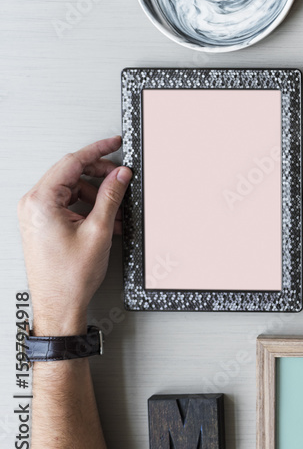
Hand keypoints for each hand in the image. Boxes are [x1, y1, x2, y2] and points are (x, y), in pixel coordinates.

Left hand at [17, 137, 131, 335]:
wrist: (58, 305)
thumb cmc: (68, 277)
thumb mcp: (98, 230)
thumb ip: (111, 196)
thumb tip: (120, 175)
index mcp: (41, 201)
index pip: (72, 162)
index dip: (97, 150)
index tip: (114, 143)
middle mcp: (33, 205)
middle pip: (71, 174)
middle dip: (100, 176)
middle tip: (122, 178)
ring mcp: (36, 215)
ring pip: (72, 189)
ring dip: (97, 196)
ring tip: (117, 209)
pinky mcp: (42, 224)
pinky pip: (67, 204)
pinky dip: (88, 208)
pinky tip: (106, 219)